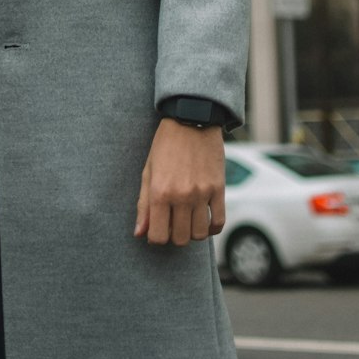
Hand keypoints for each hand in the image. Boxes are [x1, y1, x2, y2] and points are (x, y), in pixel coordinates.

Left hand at [134, 120, 225, 245]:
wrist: (191, 120)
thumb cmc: (165, 145)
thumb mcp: (148, 171)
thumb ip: (143, 205)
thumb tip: (140, 234)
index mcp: (160, 192)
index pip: (158, 236)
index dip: (156, 237)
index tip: (158, 229)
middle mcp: (181, 195)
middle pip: (180, 239)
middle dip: (174, 236)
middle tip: (173, 223)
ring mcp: (202, 193)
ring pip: (199, 234)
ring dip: (192, 232)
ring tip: (188, 220)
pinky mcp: (219, 189)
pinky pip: (219, 222)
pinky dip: (212, 228)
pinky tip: (204, 221)